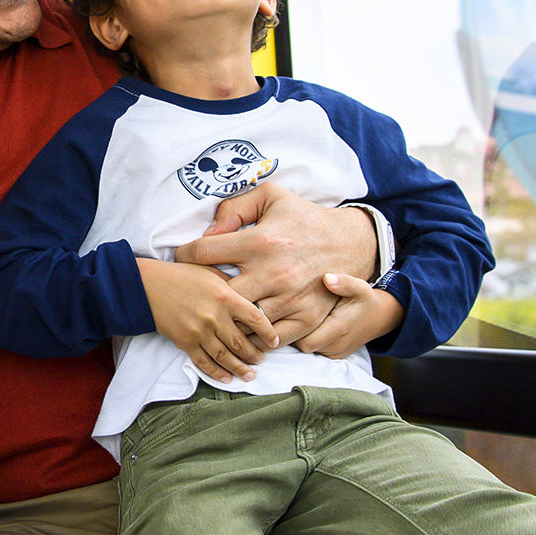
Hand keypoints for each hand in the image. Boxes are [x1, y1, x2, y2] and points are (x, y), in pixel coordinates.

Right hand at [137, 258, 276, 381]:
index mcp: (225, 296)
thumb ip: (231, 285)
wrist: (148, 286)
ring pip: (225, 356)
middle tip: (262, 359)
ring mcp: (199, 331)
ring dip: (240, 368)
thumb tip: (249, 297)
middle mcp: (215, 316)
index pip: (256, 318)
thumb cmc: (180, 276)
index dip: (268, 332)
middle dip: (255, 355)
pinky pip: (204, 362)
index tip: (275, 341)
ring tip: (250, 374)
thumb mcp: (210, 272)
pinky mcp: (185, 342)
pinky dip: (217, 373)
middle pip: (242, 342)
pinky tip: (226, 378)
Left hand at [175, 185, 376, 346]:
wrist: (351, 241)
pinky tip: (249, 325)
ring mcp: (291, 299)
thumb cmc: (303, 218)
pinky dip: (257, 335)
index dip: (185, 255)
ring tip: (221, 311)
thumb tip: (208, 233)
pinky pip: (272, 338)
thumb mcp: (270, 196)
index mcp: (260, 241)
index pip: (203, 252)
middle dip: (205, 292)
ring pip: (243, 322)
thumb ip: (234, 209)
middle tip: (201, 290)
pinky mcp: (307, 317)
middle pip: (220, 295)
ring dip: (230, 319)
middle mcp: (273, 273)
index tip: (184, 258)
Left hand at [293, 273, 404, 358]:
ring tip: (304, 317)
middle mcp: (337, 345)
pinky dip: (312, 340)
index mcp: (339, 329)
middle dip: (297, 332)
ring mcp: (336, 352)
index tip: (292, 312)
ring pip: (309, 350)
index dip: (295, 329)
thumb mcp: (359, 287)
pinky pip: (317, 351)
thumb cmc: (365, 300)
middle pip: (305, 346)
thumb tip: (327, 278)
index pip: (306, 340)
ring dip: (304, 336)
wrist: (380, 317)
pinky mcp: (336, 355)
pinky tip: (313, 325)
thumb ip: (343, 282)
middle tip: (294, 314)